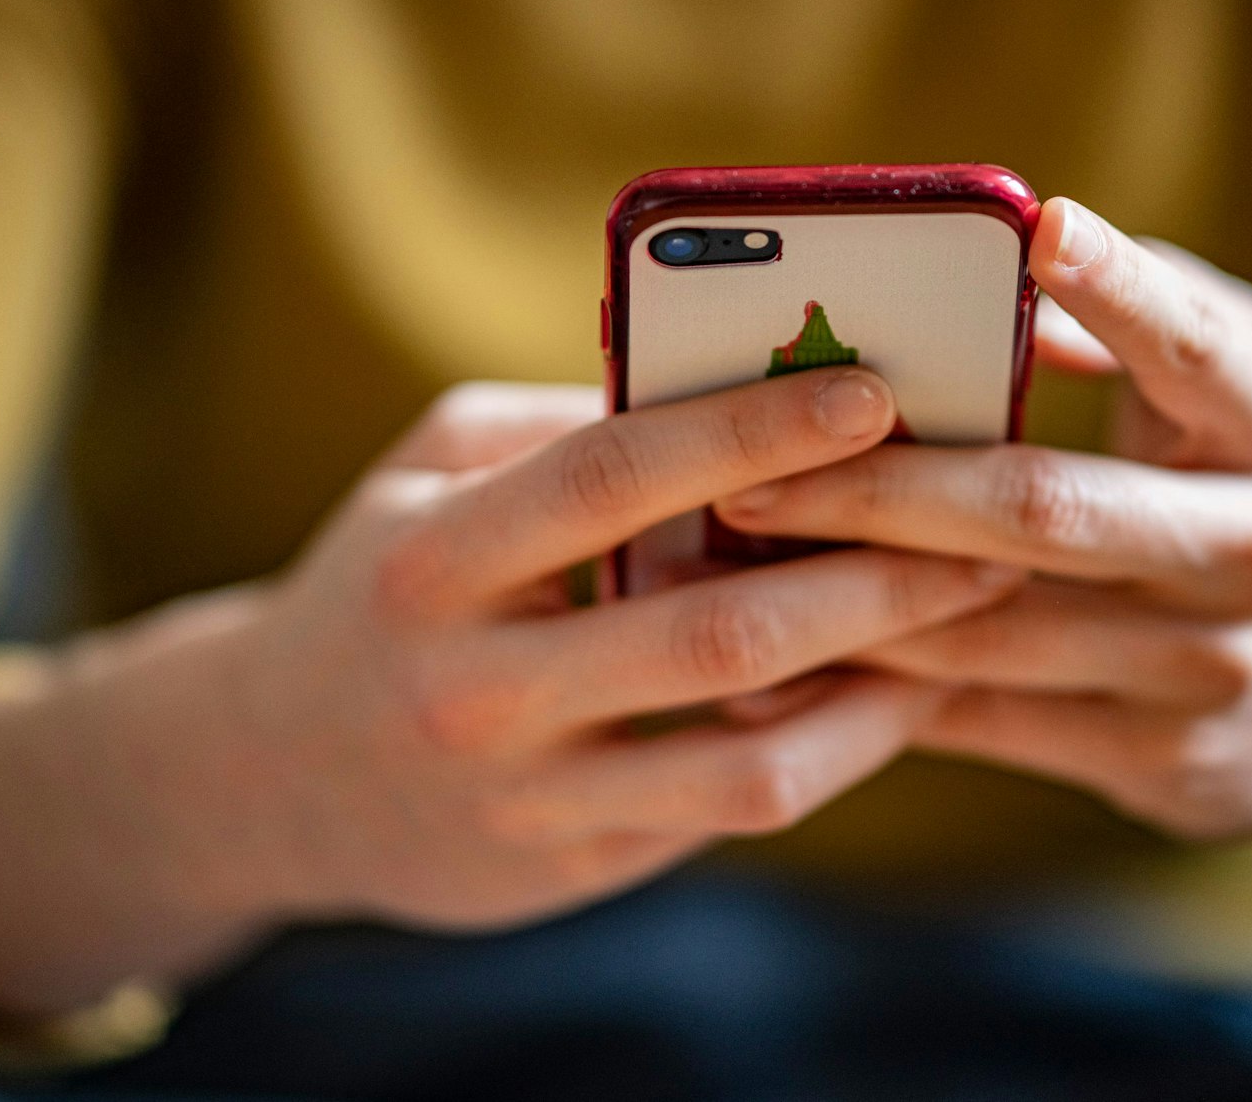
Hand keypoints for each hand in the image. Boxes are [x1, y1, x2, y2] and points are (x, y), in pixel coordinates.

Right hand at [0, 373, 1020, 1015]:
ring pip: (746, 758)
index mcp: (434, 561)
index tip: (873, 394)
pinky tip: (889, 691)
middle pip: (712, 634)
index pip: (611, 477)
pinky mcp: (569, 868)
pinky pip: (730, 810)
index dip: (751, 430)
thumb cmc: (382, 585)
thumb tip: (732, 383)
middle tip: (986, 529)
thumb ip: (562, 428)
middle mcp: (473, 688)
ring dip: (880, 688)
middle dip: (872, 576)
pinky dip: (828, 749)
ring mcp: (524, 798)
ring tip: (964, 620)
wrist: (265, 775)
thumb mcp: (429, 475)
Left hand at [715, 199, 1251, 969]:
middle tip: (751, 475)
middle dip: (881, 489)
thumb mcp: (1240, 399)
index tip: (1038, 225)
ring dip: (850, 596)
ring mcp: (1215, 671)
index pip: (1198, 352)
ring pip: (994, 631)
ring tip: (734, 562)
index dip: (1121, 289)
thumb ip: (1149, 323)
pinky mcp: (1166, 763)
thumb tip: (1013, 271)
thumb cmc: (1245, 495)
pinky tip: (788, 660)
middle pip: (1047, 511)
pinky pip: (987, 722)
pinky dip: (879, 690)